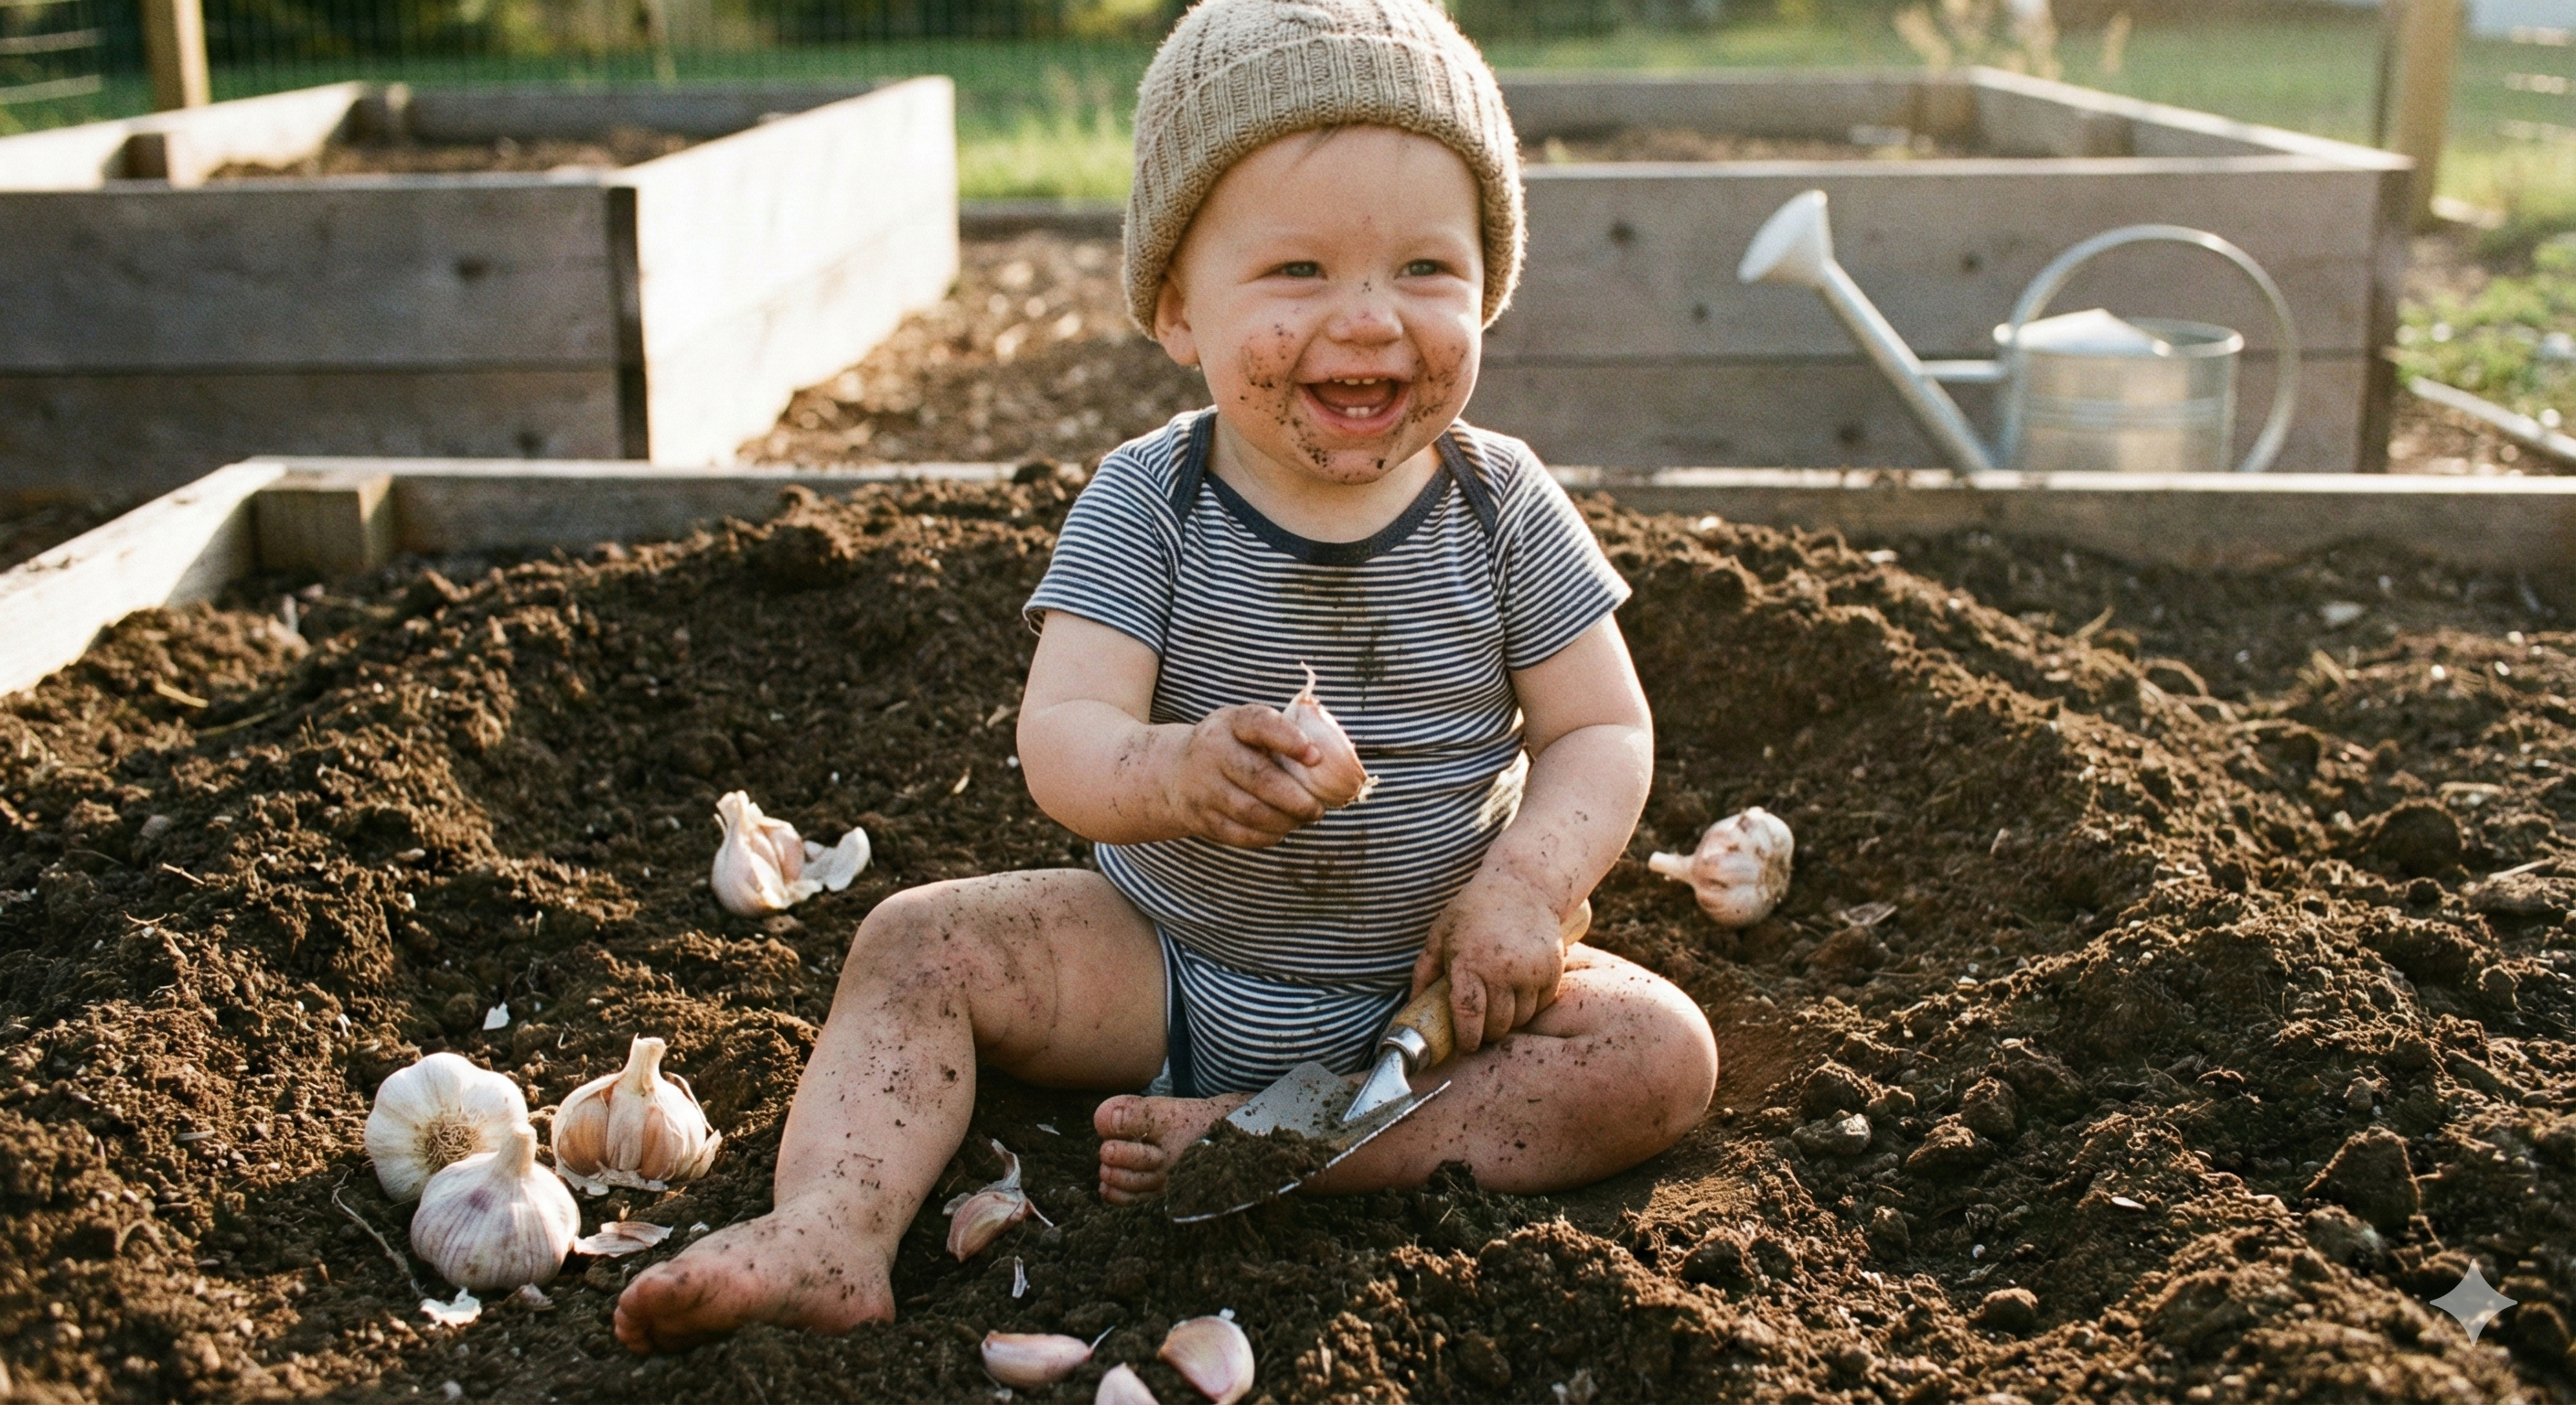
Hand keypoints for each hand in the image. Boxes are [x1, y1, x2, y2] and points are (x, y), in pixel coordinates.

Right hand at [1162, 705, 1327, 846]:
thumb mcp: (1244, 726)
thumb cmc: (1230, 747)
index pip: (1259, 724)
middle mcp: (1212, 753)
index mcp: (1230, 723)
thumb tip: (1335, 755)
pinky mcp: (1203, 819)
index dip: (1289, 739)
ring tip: (1304, 818)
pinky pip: (1241, 834)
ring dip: (1286, 820)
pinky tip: (1282, 828)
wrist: (1174, 774)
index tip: (1316, 756)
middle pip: (1259, 778)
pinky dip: (1268, 835)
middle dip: (1296, 798)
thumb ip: (1280, 733)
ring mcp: (1205, 788)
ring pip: (1251, 812)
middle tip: (1318, 807)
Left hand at [1411, 875, 1566, 1053]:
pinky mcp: (1552, 970)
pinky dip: (1530, 1005)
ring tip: (1498, 1005)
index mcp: (1470, 963)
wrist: (1524, 886)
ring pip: (1521, 1018)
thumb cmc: (1476, 909)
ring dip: (1509, 1019)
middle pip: (1497, 1025)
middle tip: (1480, 1027)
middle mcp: (1503, 970)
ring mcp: (1531, 972)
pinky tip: (1519, 991)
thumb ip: (1424, 971)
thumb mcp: (1441, 934)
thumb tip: (1412, 1005)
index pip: (1469, 1016)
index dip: (1466, 1039)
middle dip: (1487, 1033)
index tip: (1463, 1046)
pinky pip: (1541, 1004)